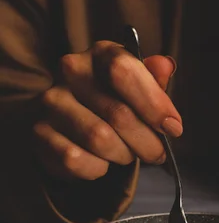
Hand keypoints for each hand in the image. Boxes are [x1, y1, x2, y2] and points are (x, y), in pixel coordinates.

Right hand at [33, 41, 180, 179]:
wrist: (73, 126)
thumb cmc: (114, 104)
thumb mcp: (139, 89)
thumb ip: (153, 81)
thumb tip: (165, 66)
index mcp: (100, 54)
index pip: (124, 70)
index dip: (154, 103)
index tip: (173, 128)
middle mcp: (71, 71)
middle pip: (118, 114)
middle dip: (147, 142)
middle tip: (156, 153)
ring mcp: (53, 101)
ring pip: (100, 140)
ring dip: (123, 155)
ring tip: (127, 154)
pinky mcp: (41, 133)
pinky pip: (77, 160)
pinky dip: (98, 168)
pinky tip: (101, 162)